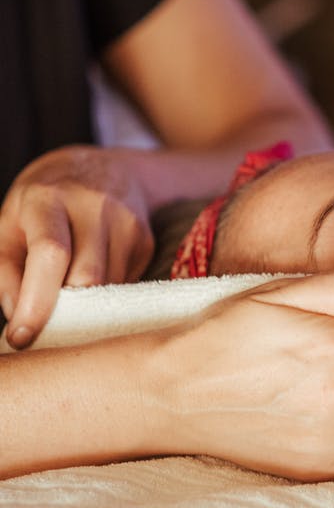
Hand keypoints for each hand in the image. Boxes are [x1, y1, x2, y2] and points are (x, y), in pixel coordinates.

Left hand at [0, 145, 153, 347]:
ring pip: (107, 290)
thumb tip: (18, 316)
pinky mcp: (145, 241)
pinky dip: (103, 293)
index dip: (37, 302)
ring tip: (67, 289)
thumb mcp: (9, 224)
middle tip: (44, 320)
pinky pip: (123, 286)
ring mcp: (126, 222)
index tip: (22, 338)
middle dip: (63, 310)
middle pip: (86, 279)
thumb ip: (6, 270)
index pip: (50, 253)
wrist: (102, 169)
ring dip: (84, 304)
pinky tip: (92, 272)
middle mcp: (94, 206)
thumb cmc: (44, 202)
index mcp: (48, 198)